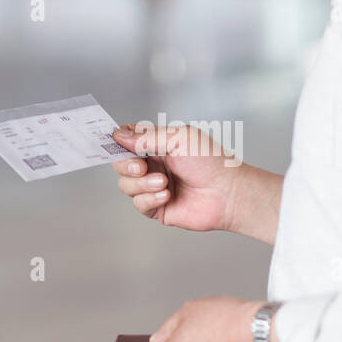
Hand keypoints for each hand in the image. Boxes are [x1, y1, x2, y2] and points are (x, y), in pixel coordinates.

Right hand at [111, 122, 244, 231]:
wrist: (228, 192)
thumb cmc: (211, 161)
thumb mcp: (178, 138)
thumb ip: (146, 137)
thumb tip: (119, 134)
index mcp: (158, 144)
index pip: (127, 141)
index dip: (117, 142)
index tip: (114, 142)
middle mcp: (154, 165)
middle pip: (120, 164)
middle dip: (127, 165)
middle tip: (142, 166)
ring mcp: (154, 187)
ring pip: (126, 185)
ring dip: (142, 184)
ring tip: (164, 182)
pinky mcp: (158, 208)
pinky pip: (138, 204)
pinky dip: (150, 198)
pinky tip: (167, 195)